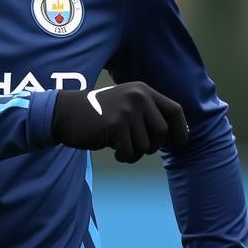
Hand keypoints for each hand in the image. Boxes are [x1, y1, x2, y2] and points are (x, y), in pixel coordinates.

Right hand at [51, 82, 188, 162]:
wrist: (65, 114)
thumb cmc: (99, 116)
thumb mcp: (127, 106)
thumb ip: (149, 115)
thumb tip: (181, 134)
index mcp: (143, 90)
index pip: (175, 111)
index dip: (180, 130)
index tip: (177, 143)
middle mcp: (138, 96)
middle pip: (162, 132)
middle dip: (153, 146)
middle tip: (137, 148)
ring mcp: (127, 110)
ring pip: (146, 146)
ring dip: (135, 154)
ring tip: (121, 148)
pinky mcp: (115, 125)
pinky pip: (130, 152)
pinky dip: (124, 157)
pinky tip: (113, 151)